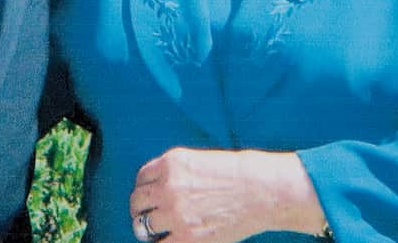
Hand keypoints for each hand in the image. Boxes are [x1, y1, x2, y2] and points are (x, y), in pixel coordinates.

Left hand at [128, 146, 326, 242]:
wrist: (260, 191)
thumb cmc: (237, 174)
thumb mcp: (199, 161)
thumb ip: (176, 174)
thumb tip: (158, 191)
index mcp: (171, 163)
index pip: (142, 178)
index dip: (144, 189)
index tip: (148, 198)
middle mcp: (168, 186)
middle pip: (137, 201)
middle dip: (140, 209)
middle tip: (145, 216)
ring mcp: (175, 212)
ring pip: (143, 224)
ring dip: (147, 229)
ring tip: (154, 232)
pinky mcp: (187, 236)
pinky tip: (169, 240)